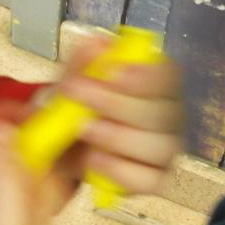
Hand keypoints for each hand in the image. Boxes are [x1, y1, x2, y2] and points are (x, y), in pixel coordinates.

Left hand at [57, 36, 183, 195]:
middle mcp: (167, 118)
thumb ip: (82, 64)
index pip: (170, 76)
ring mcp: (163, 152)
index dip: (147, 75)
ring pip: (161, 147)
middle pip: (166, 113)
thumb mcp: (69, 86)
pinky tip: (94, 161)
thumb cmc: (71, 115)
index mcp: (154, 86)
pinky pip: (150, 179)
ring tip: (84, 130)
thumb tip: (98, 44)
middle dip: (119, 104)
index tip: (114, 72)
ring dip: (119, 138)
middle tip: (80, 95)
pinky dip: (121, 171)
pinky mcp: (153, 181)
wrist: (54, 155)